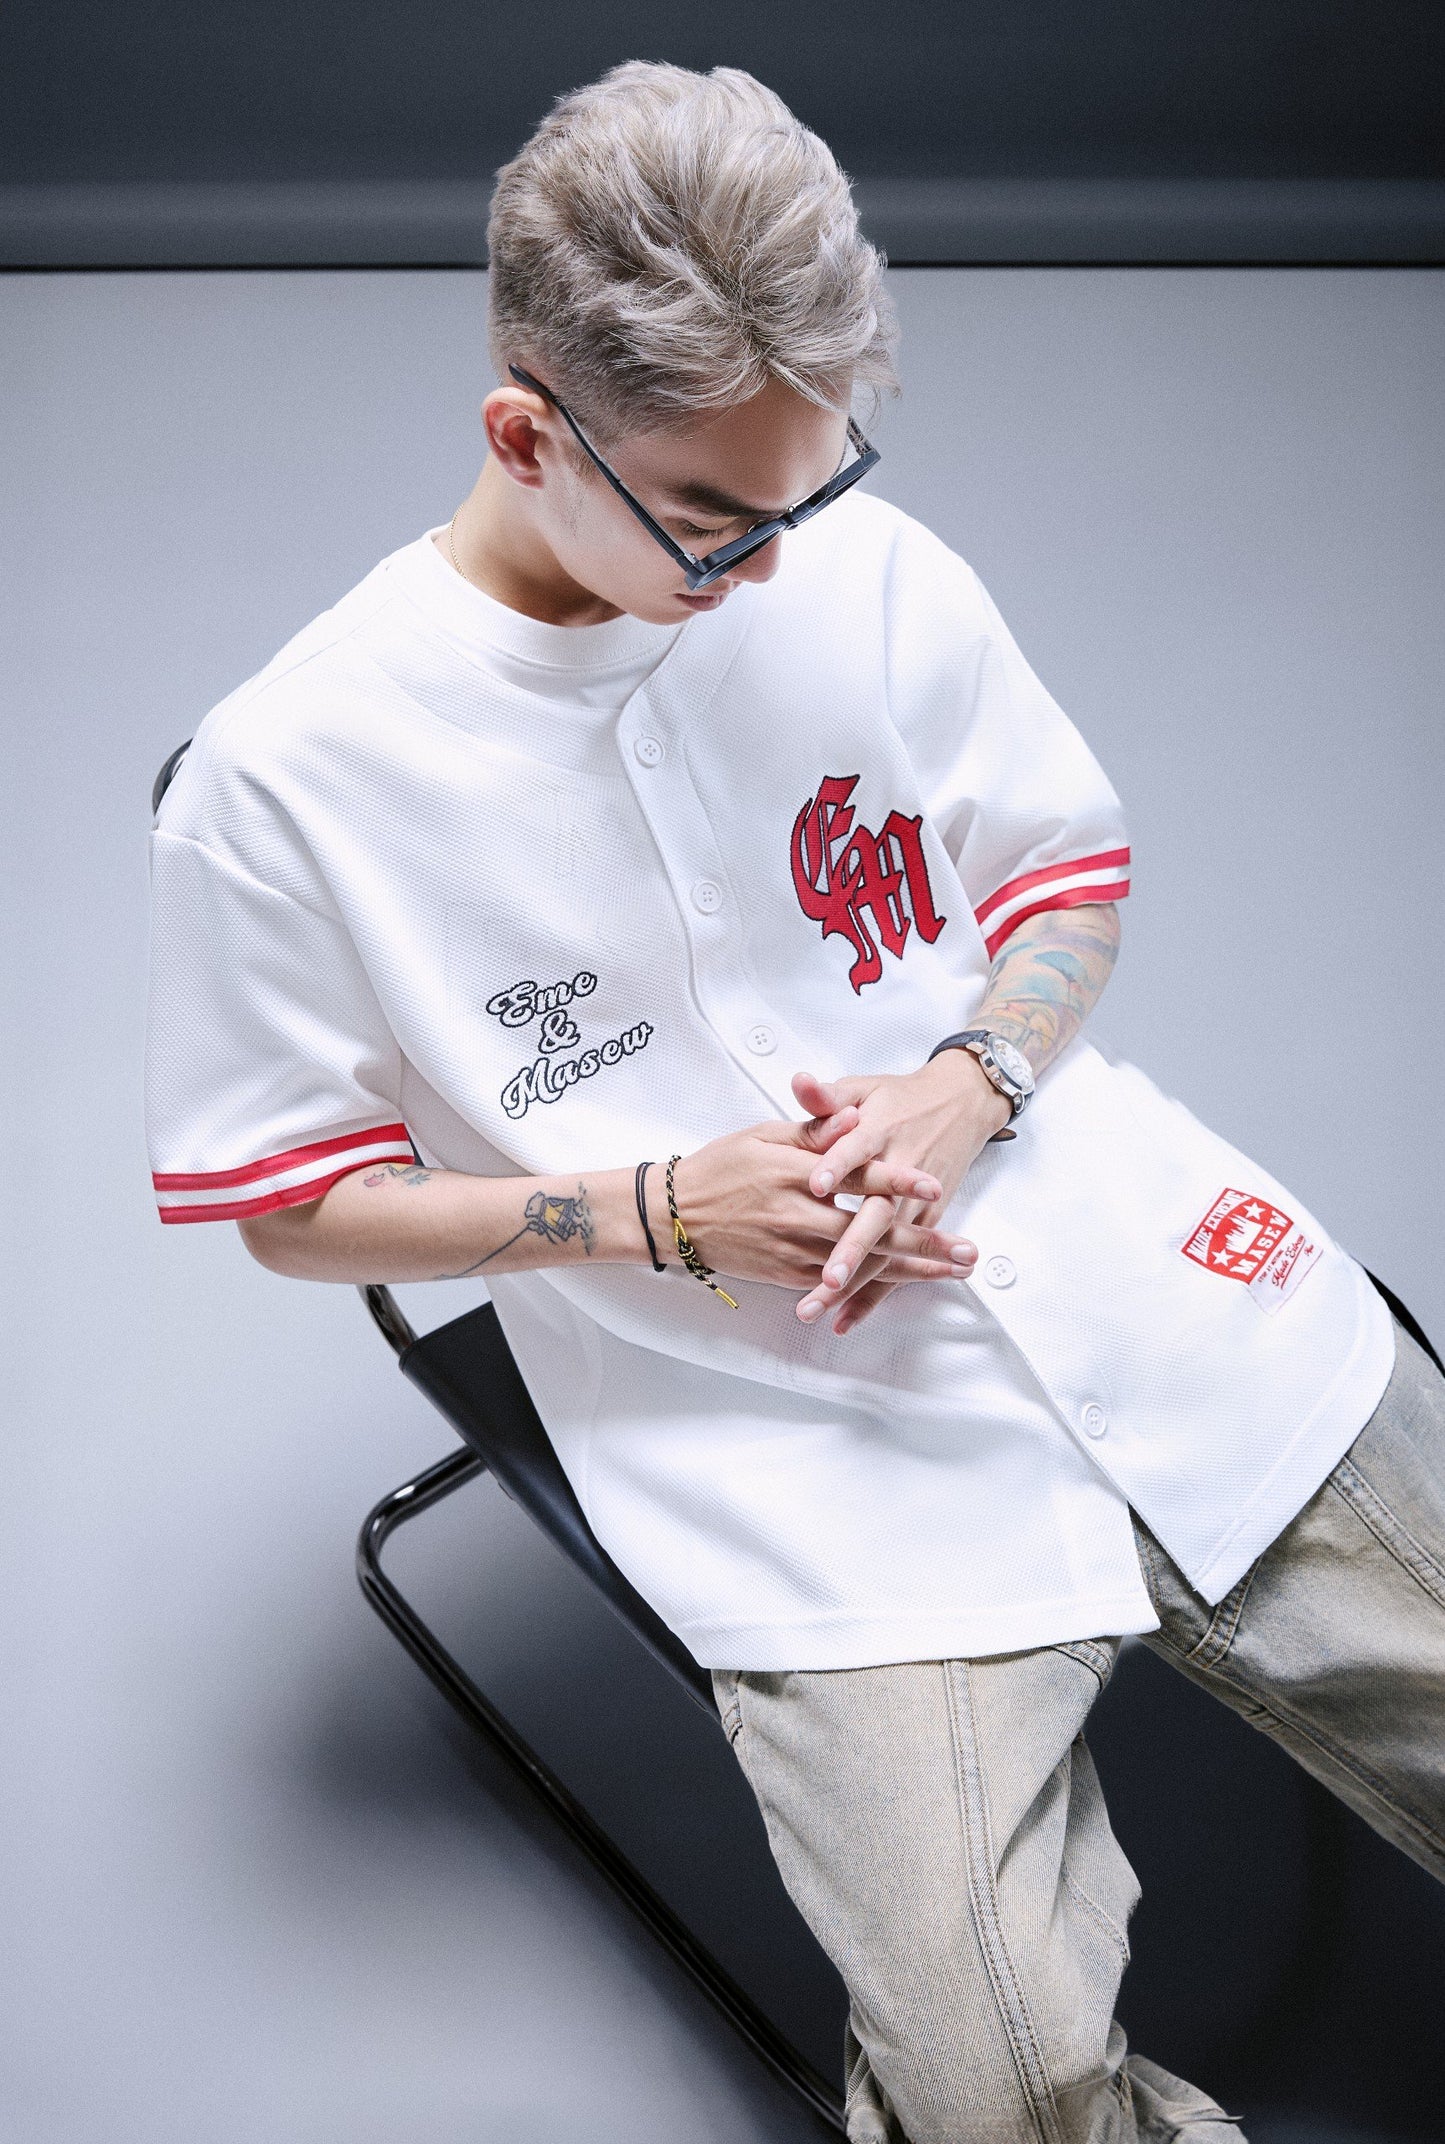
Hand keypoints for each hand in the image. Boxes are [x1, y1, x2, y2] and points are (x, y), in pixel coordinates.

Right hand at [666, 1107, 976, 1297]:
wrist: (673, 1216)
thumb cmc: (720, 1167)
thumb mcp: (763, 1134)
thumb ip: (813, 1129)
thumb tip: (854, 1116)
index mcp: (795, 1172)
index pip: (856, 1176)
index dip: (898, 1182)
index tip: (935, 1185)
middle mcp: (797, 1214)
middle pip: (872, 1232)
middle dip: (924, 1243)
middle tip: (966, 1250)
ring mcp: (793, 1249)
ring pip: (861, 1264)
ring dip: (911, 1270)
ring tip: (951, 1271)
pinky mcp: (786, 1274)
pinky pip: (837, 1284)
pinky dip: (873, 1288)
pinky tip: (904, 1287)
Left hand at [789, 1054, 1011, 1332]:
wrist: (960, 1104)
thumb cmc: (900, 1099)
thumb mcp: (863, 1089)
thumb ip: (828, 1097)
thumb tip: (801, 1083)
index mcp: (879, 1134)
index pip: (858, 1151)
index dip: (838, 1166)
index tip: (816, 1183)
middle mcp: (900, 1173)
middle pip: (875, 1216)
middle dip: (852, 1249)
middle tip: (826, 1276)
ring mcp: (914, 1203)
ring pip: (885, 1248)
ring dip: (856, 1281)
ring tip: (822, 1303)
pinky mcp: (922, 1221)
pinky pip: (896, 1264)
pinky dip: (873, 1294)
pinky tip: (846, 1319)